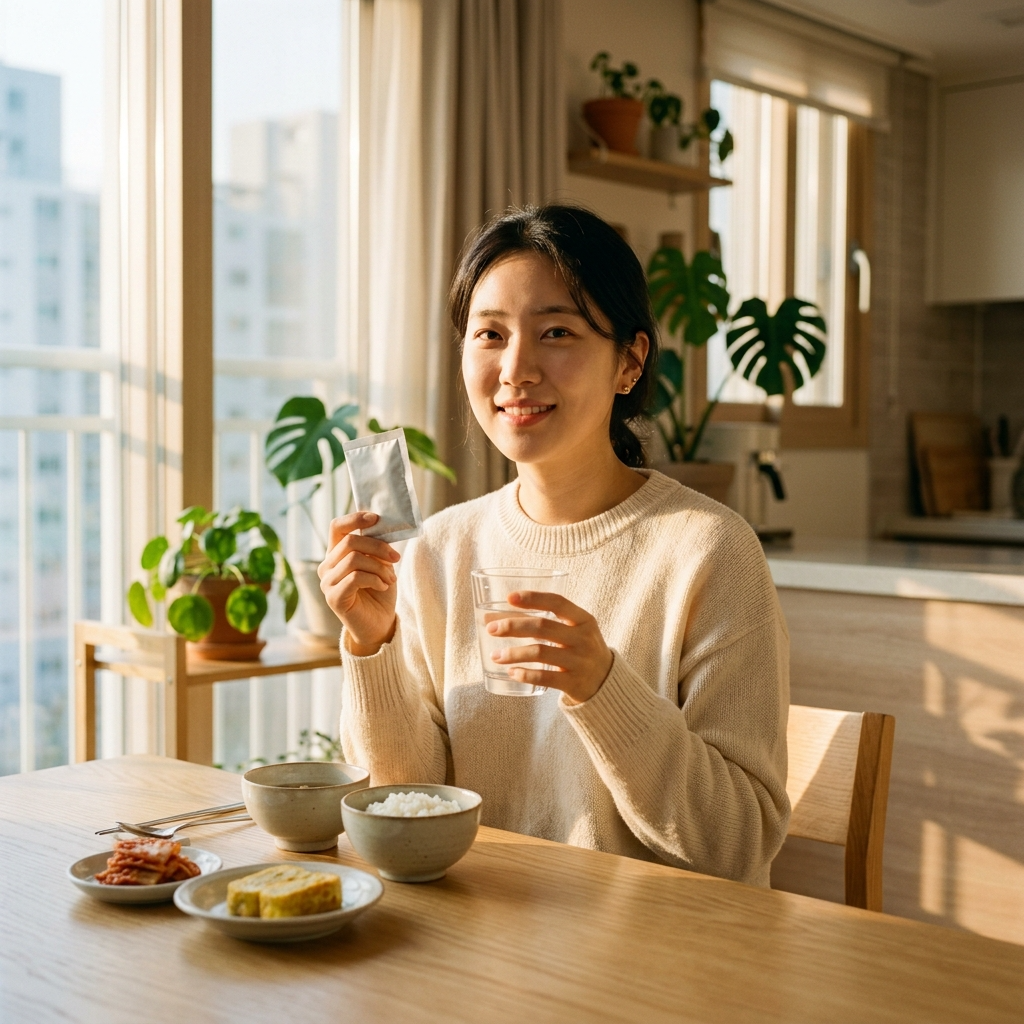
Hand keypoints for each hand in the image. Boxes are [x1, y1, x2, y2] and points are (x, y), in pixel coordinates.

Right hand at [318, 512, 399, 655]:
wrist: (380, 624)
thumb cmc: (380, 591)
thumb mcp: (381, 563)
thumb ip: (376, 546)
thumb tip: (381, 525)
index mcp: (336, 554)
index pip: (337, 527)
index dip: (355, 519)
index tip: (376, 518)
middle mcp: (327, 566)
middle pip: (349, 542)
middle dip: (378, 547)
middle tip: (396, 558)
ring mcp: (327, 583)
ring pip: (354, 559)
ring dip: (379, 567)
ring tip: (391, 578)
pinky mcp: (333, 598)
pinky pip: (355, 577)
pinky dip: (375, 579)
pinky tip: (383, 586)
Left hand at [486, 592, 612, 703]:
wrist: (607, 682)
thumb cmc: (581, 649)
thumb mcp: (576, 630)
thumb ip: (546, 622)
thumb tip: (497, 617)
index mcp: (584, 620)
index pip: (557, 602)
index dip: (533, 598)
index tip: (509, 598)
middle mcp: (583, 638)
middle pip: (543, 627)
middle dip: (513, 626)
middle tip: (491, 628)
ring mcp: (579, 661)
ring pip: (540, 652)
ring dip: (514, 653)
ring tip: (495, 655)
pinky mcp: (574, 683)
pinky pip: (545, 678)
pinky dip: (525, 674)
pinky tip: (511, 672)